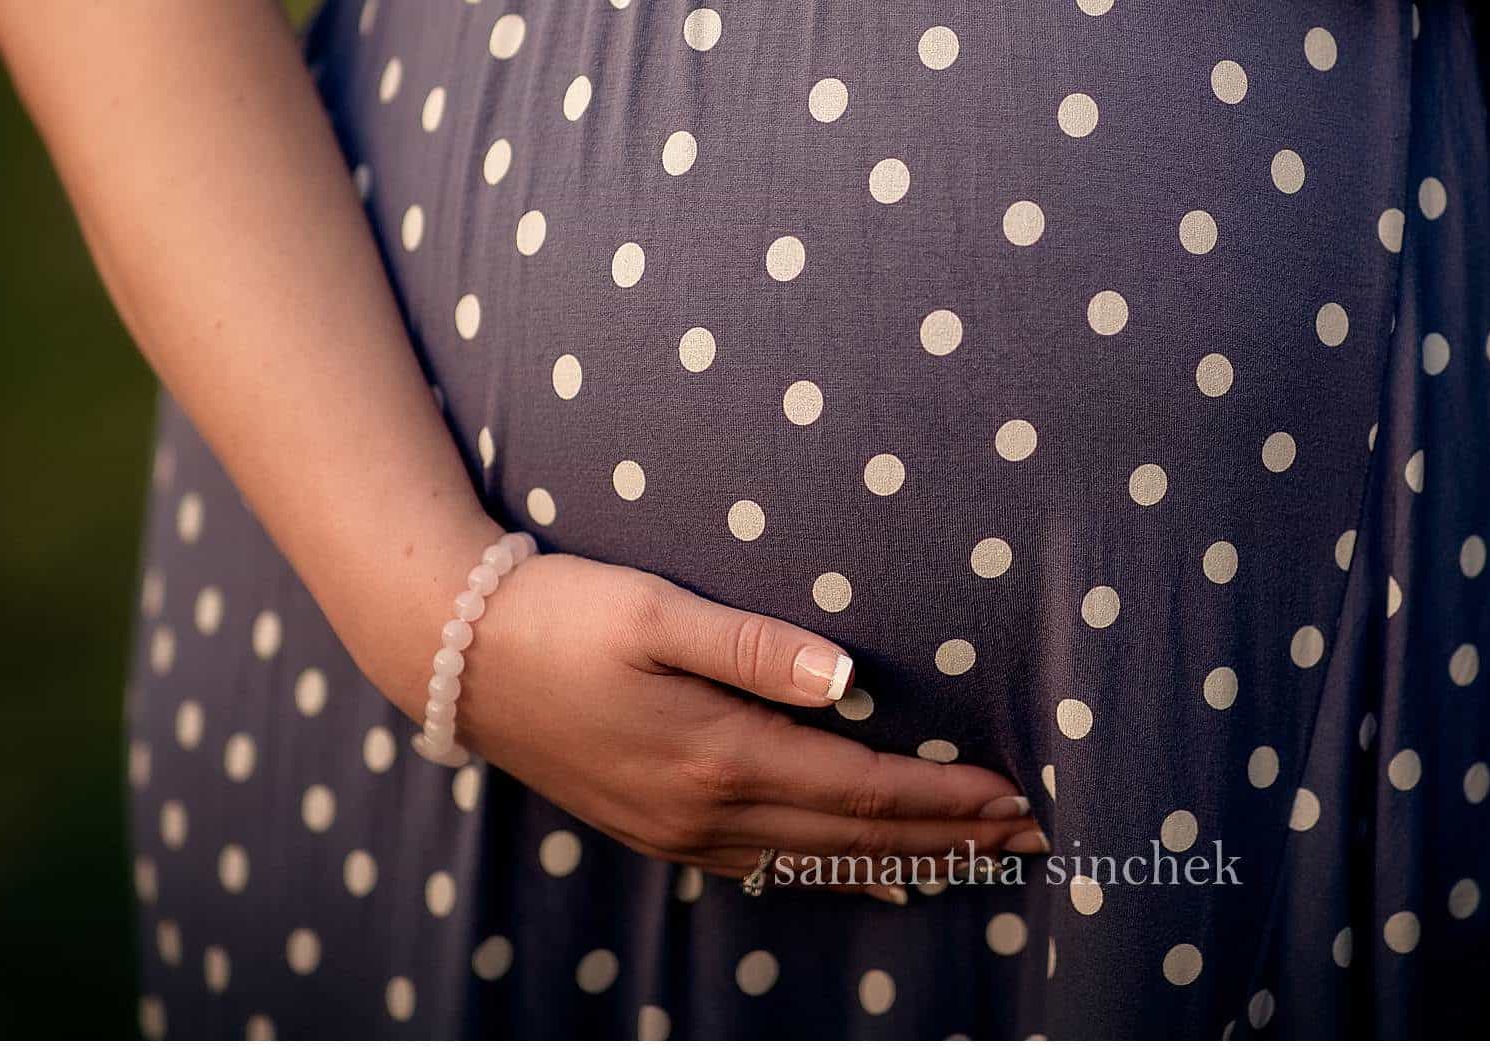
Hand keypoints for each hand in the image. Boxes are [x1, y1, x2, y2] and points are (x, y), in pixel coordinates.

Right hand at [447, 550, 1045, 897]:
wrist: (461, 658)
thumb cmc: (566, 615)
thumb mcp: (660, 613)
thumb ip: (758, 648)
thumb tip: (849, 680)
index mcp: (721, 754)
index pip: (863, 789)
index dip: (945, 798)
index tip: (1015, 795)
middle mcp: (707, 812)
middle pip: (854, 838)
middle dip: (948, 839)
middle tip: (1028, 836)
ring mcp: (681, 833)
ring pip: (817, 863)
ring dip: (903, 861)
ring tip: (974, 863)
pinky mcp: (659, 831)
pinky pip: (769, 871)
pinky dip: (833, 875)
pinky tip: (866, 877)